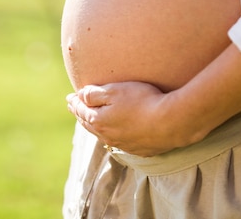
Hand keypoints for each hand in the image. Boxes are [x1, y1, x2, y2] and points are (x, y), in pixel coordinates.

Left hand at [66, 82, 190, 156]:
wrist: (171, 122)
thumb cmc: (142, 102)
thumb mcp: (115, 91)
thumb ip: (95, 94)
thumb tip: (80, 95)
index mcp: (98, 121)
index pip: (81, 110)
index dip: (75, 102)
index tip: (70, 97)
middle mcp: (107, 136)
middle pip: (89, 124)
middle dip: (81, 114)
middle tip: (75, 107)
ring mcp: (123, 144)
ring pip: (103, 135)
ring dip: (95, 126)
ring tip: (91, 120)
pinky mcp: (139, 149)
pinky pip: (119, 142)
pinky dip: (113, 135)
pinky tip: (116, 133)